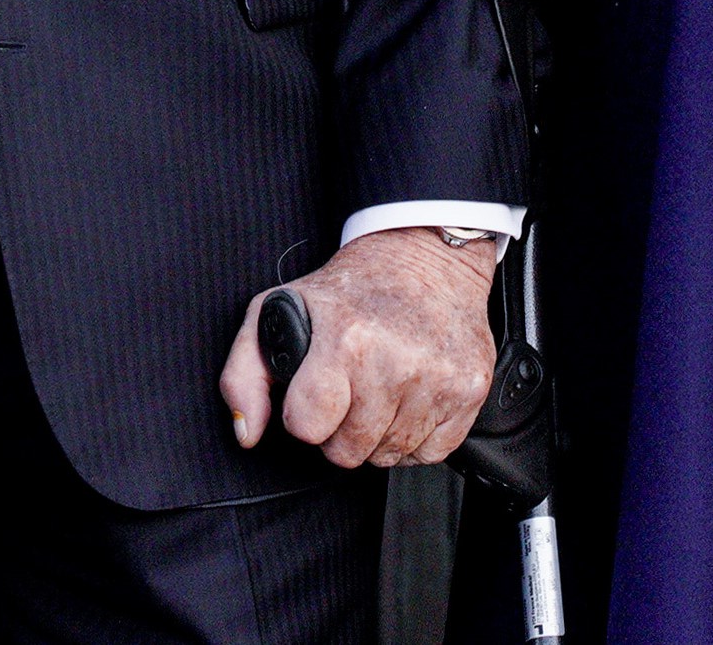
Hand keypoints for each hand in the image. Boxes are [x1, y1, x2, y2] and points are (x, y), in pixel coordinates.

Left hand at [216, 227, 503, 470]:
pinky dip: (415, 436)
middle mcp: (396, 362)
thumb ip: (243, 375)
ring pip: (389, 456)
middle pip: (349, 451)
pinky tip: (407, 398)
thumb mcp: (275, 310)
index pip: (308, 427)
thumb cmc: (350, 289)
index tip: (313, 393)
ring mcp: (438, 379)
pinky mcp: (469, 391)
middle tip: (347, 390)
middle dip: (339, 430)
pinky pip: (431, 453)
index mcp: (346, 340)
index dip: (304, 416)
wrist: (424, 255)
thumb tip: (247, 432)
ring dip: (377, 434)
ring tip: (378, 389)